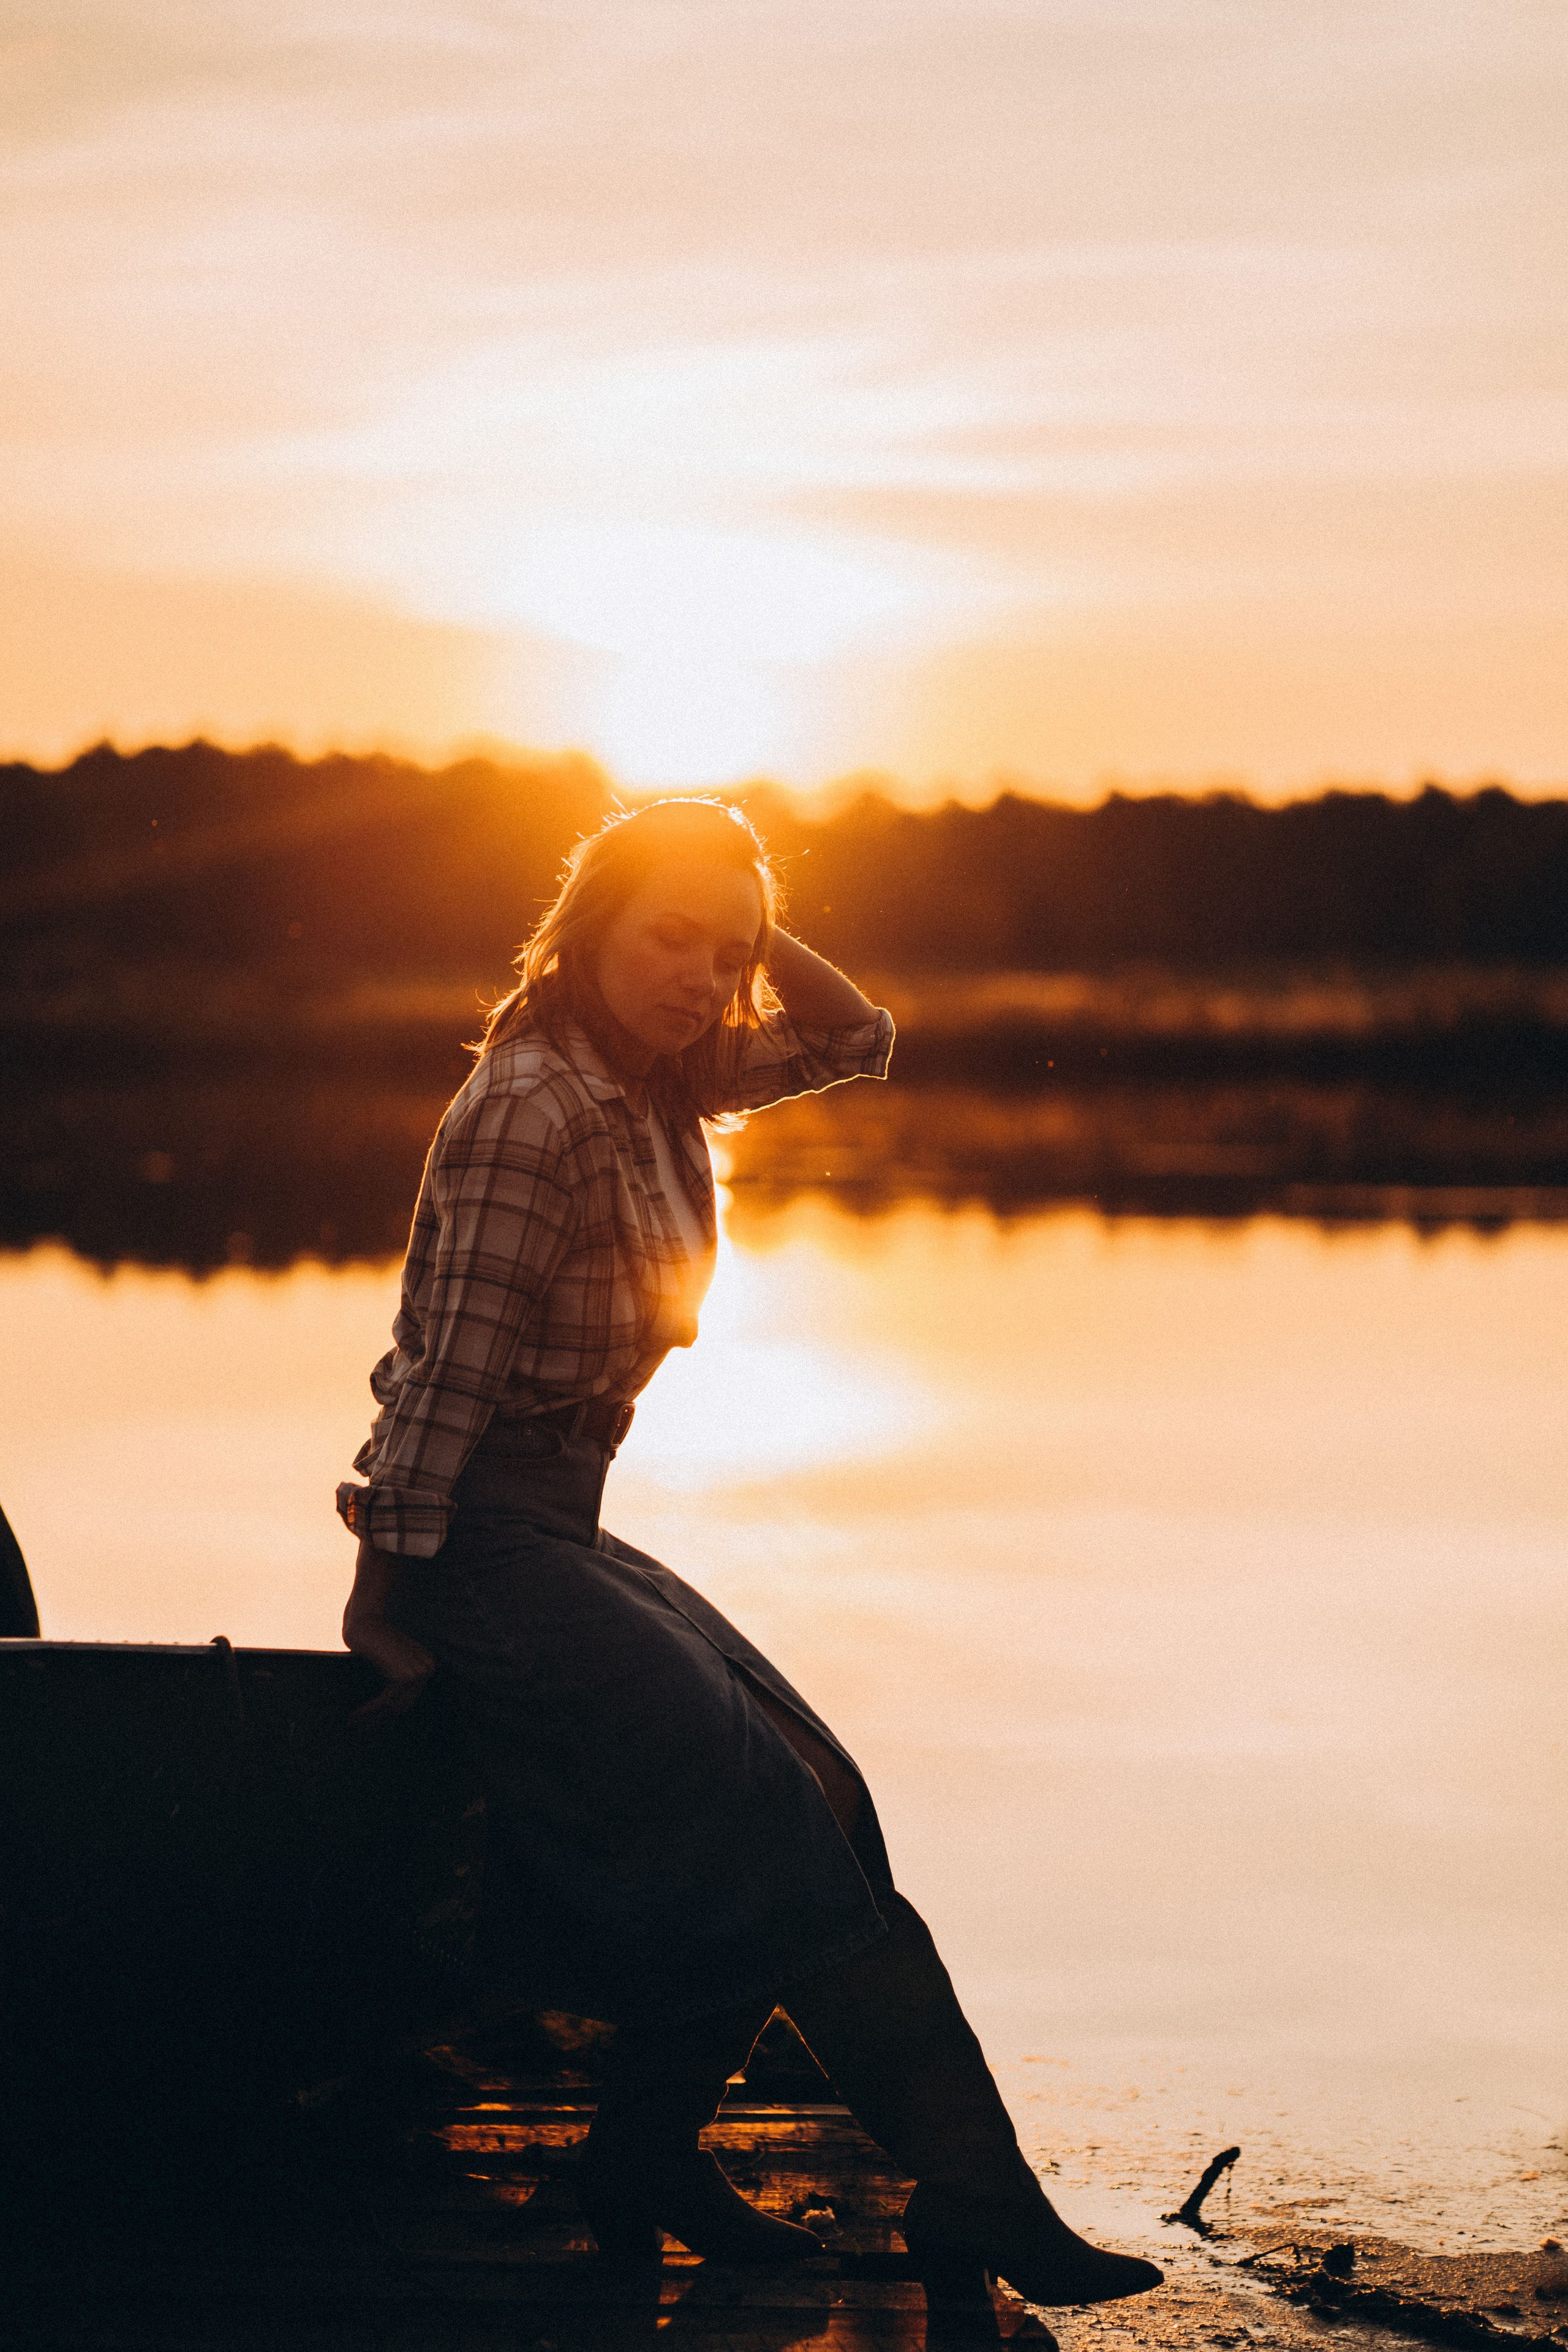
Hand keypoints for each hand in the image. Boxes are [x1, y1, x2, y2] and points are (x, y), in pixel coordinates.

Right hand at [343, 1539, 434, 1724]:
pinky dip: (369, 1710)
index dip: (389, 1710)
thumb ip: (393, 1676)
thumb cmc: (371, 1638)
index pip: (409, 1696)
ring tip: (354, 1724)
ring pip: (394, 1705)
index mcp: (427, 1663)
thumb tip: (389, 1710)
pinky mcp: (404, 1676)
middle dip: (381, 1718)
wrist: (364, 1620)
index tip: (371, 1721)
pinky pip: (386, 1701)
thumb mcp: (388, 1658)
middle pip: (403, 1704)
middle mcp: (427, 1668)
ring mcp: (418, 1672)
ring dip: (373, 1718)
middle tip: (361, 1727)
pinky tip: (355, 1717)